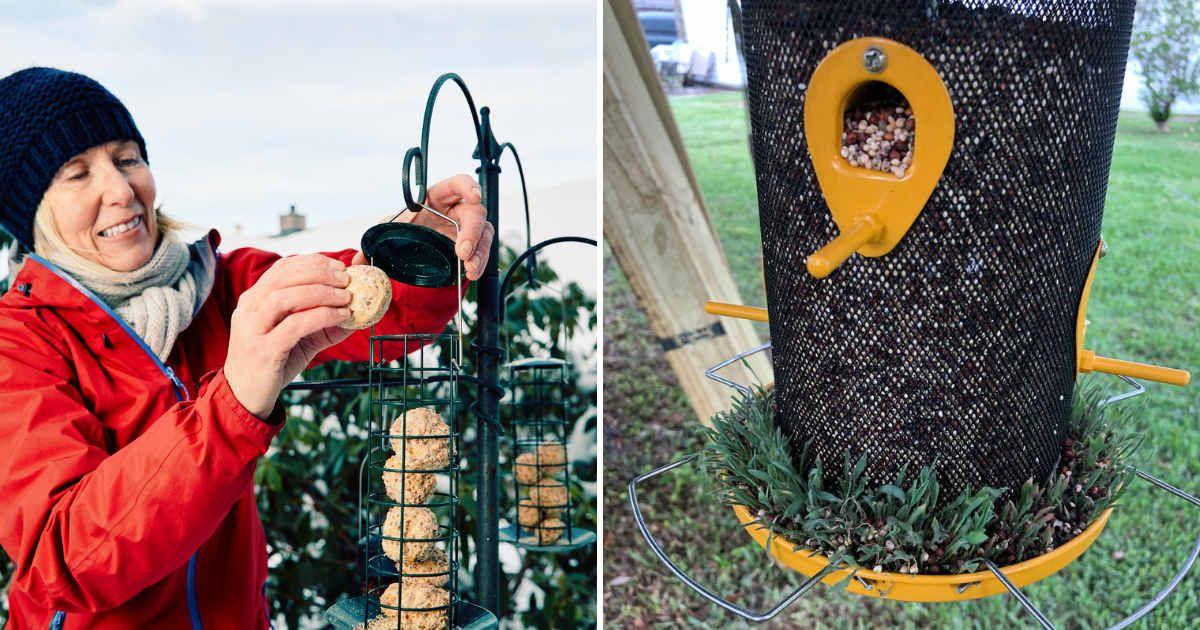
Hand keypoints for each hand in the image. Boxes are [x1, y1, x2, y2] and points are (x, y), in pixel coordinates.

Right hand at [224, 255, 353, 417]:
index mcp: (255, 298)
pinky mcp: (263, 350)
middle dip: (321, 273)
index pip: (283, 267)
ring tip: (347, 297)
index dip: (314, 262)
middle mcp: (250, 308)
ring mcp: (253, 328)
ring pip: (288, 297)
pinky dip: (322, 316)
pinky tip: (340, 316)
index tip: (340, 265)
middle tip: (347, 279)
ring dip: (323, 292)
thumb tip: (359, 308)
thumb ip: (325, 320)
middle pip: (285, 276)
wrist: (247, 395)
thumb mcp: (301, 336)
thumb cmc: (274, 361)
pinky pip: (295, 325)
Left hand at [350, 174, 493, 279]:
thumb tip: (358, 261)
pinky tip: (471, 272)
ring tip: (469, 269)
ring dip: (480, 252)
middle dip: (472, 232)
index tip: (474, 196)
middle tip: (462, 252)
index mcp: (437, 196)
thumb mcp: (388, 233)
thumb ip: (374, 243)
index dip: (468, 186)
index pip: (458, 183)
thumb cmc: (403, 232)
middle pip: (476, 212)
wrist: (410, 250)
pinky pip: (483, 251)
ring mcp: (467, 227)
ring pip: (485, 233)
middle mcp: (456, 209)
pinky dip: (480, 262)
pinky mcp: (473, 245)